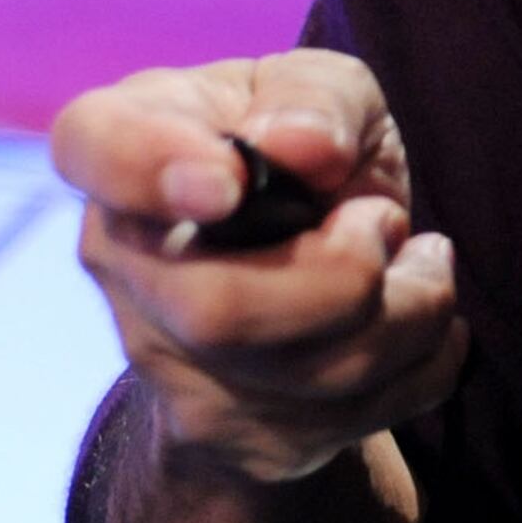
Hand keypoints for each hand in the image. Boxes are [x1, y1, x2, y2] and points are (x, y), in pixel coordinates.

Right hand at [52, 50, 466, 486]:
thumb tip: (301, 145)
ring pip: (311, 376)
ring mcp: (166, 362)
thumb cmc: (306, 147)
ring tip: (420, 260)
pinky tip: (415, 313)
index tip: (231, 181)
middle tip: (385, 221)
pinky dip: (427, 360)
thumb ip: (315, 98)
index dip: (152, 169)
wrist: (313, 263)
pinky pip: (358, 415)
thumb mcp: (325, 88)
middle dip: (349, 271)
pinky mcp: (233, 434)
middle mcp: (120, 258)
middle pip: (220, 311)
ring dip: (414, 310)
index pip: (95, 148)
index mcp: (118, 137)